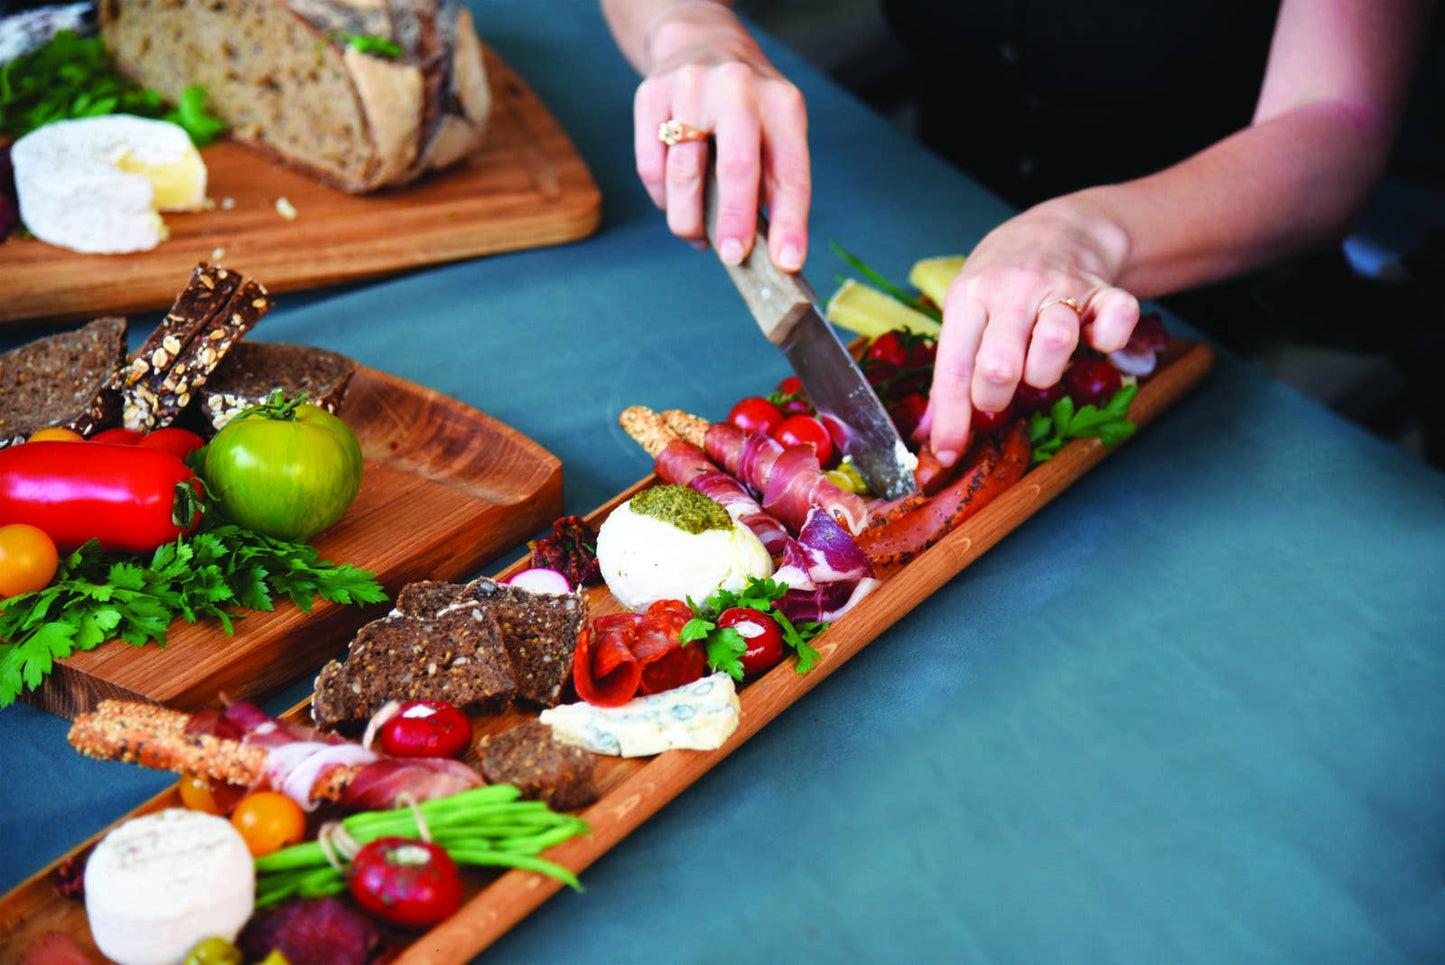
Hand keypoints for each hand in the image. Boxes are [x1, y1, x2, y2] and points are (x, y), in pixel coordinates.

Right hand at [633, 3, 809, 270]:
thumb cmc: (747, 106)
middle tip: (733, 258)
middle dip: (735, 222)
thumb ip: (773, 181)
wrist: (700, 42)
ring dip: (690, 220)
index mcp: (781, 103)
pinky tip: (675, 202)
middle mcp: (737, 89)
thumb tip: (770, 251)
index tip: (787, 262)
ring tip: (699, 237)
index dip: (790, 222)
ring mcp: (690, 88)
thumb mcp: (776, 129)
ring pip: (683, 174)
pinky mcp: (651, 95)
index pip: (790, 171)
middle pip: (735, 167)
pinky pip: (651, 167)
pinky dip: (662, 198)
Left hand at [924, 197, 1140, 463]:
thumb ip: (953, 366)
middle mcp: (1012, 290)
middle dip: (995, 398)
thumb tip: (933, 434)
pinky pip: (1116, 323)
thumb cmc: (1003, 277)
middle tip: (999, 394)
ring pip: (1055, 344)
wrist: (1059, 226)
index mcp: (969, 297)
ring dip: (1047, 373)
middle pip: (999, 366)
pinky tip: (1095, 339)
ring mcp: (1061, 287)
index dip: (951, 420)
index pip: (952, 368)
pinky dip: (1110, 341)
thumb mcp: (966, 307)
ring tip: (1040, 366)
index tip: (949, 455)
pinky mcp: (1104, 289)